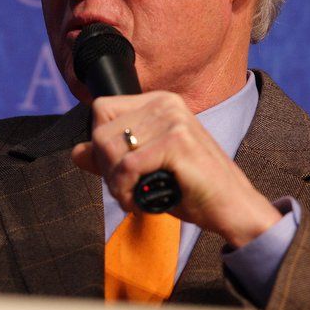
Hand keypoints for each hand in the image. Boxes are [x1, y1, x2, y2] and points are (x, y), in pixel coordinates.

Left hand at [71, 91, 281, 247]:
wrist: (233, 207)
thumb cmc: (191, 188)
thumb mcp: (145, 168)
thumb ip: (112, 156)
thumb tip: (76, 151)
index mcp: (159, 101)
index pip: (102, 109)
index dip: (100, 144)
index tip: (117, 171)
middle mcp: (165, 102)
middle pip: (101, 129)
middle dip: (105, 166)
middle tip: (127, 188)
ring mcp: (173, 119)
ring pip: (110, 147)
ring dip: (116, 183)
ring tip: (135, 196)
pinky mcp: (177, 142)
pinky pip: (127, 166)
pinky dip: (126, 190)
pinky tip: (140, 203)